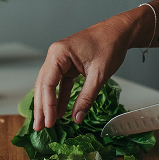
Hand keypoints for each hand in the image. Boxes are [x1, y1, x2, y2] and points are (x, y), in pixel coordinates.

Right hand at [33, 14, 134, 130]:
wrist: (120, 31)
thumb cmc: (109, 45)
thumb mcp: (99, 75)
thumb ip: (87, 97)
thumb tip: (77, 118)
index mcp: (58, 54)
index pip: (47, 83)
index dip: (47, 105)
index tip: (48, 122)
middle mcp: (55, 56)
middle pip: (43, 85)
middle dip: (41, 108)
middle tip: (39, 128)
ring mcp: (61, 61)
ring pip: (50, 86)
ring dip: (49, 104)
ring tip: (45, 123)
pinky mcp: (68, 66)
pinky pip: (61, 85)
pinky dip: (60, 98)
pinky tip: (60, 112)